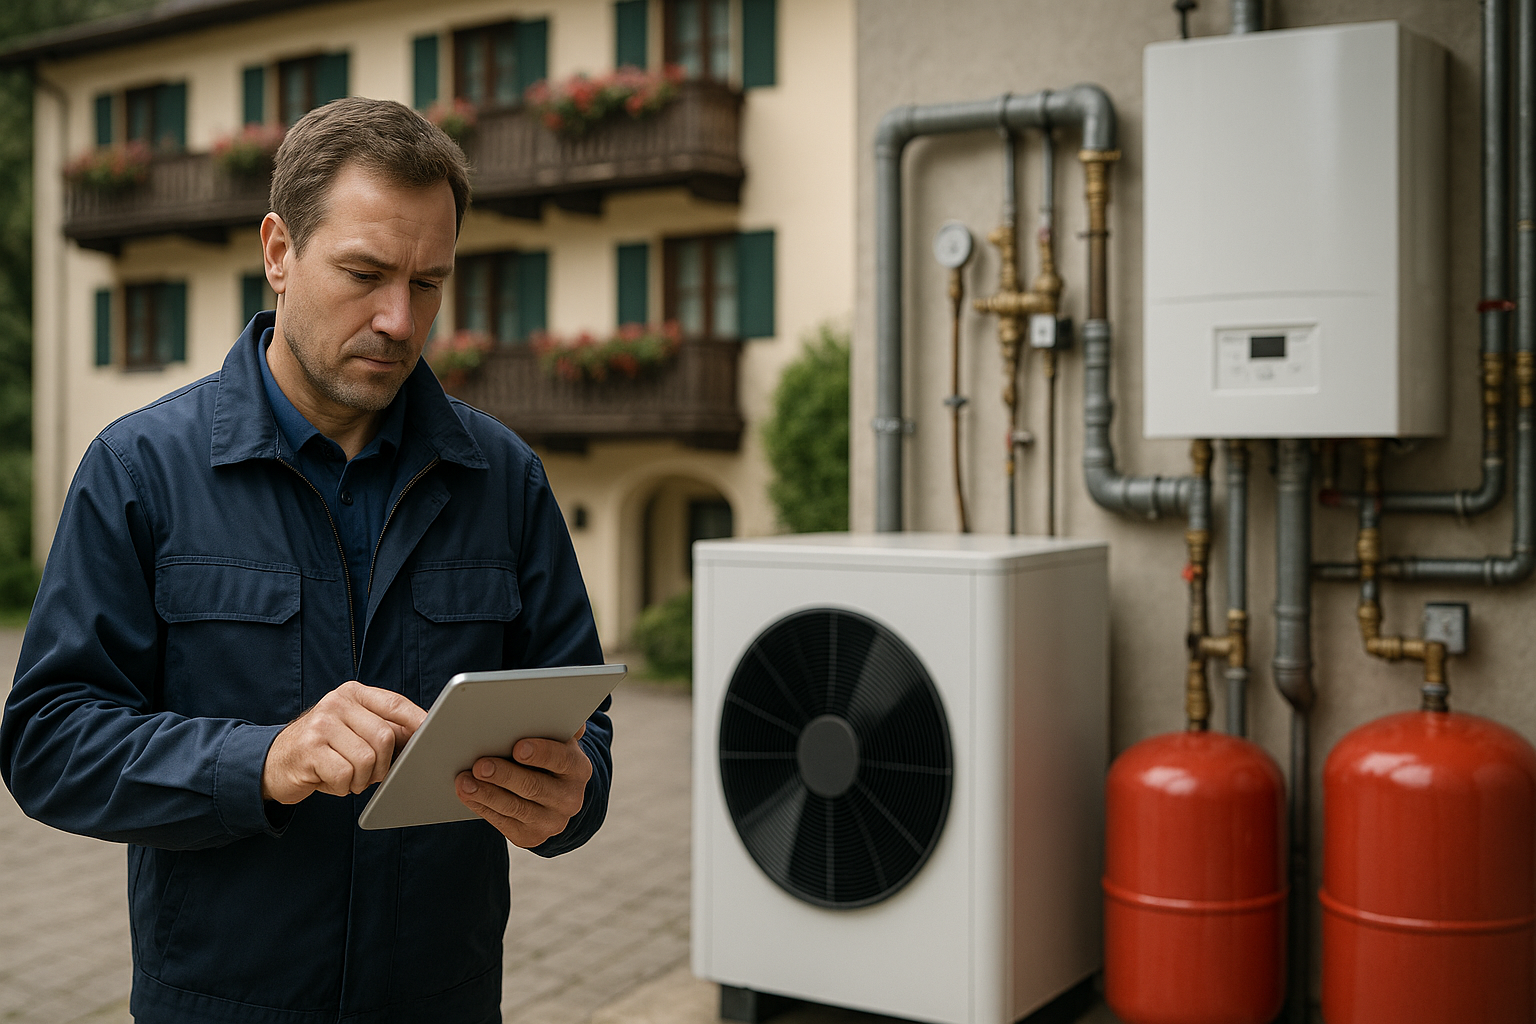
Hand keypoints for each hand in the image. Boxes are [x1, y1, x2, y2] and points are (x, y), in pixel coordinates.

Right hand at [261, 681, 426, 804]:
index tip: (435, 735)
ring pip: (367, 760)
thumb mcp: (353, 728)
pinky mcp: (308, 750)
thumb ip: (384, 727)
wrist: (274, 761)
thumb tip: (425, 737)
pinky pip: (345, 775)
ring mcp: (320, 725)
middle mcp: (336, 703)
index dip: (418, 721)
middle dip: (384, 764)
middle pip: (385, 737)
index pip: (395, 704)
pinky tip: (330, 780)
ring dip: (362, 779)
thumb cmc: (325, 748)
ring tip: (348, 776)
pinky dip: (342, 787)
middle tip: (371, 773)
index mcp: (353, 694)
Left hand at [456, 725, 592, 847]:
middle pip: (535, 786)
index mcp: (578, 768)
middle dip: (505, 775)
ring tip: (464, 782)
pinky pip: (504, 823)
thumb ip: (554, 723)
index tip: (517, 747)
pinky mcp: (532, 837)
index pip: (562, 759)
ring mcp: (552, 821)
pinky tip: (467, 795)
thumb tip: (561, 712)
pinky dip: (483, 807)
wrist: (551, 794)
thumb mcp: (554, 740)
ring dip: (487, 794)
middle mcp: (570, 798)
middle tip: (480, 765)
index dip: (541, 753)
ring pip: (516, 808)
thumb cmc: (545, 756)